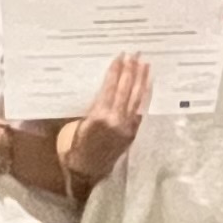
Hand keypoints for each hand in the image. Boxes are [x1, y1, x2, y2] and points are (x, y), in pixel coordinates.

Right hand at [56, 54, 149, 187]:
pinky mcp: (132, 133)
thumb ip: (92, 105)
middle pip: (126, 90)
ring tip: (146, 64)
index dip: (116, 71)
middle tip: (136, 54)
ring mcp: (126, 127)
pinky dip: (145, 96)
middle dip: (131, 70)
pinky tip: (148, 85)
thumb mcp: (77, 121)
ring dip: (142, 80)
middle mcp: (115, 120)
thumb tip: (102, 84)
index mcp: (98, 116)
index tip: (121, 56)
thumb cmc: (74, 143)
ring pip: (137, 99)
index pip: (110, 87)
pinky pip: (141, 110)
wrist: (86, 169)